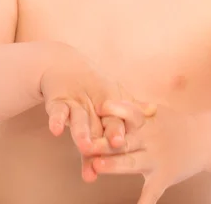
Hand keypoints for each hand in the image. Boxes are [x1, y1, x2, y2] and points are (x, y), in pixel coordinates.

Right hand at [40, 45, 156, 181]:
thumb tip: (154, 109)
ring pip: (79, 119)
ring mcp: (75, 103)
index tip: (123, 141)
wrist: (62, 64)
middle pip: (101, 122)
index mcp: (109, 104)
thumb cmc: (92, 85)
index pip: (118, 119)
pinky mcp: (57, 102)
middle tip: (115, 144)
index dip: (120, 129)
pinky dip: (56, 120)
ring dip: (82, 132)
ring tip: (85, 146)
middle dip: (107, 133)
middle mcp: (94, 104)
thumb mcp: (111, 95)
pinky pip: (57, 112)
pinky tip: (56, 131)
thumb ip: (130, 109)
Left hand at [89, 101, 208, 203]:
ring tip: (97, 166)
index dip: (114, 110)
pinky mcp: (164, 177)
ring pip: (132, 162)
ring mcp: (155, 159)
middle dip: (105, 143)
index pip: (128, 113)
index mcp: (145, 122)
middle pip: (124, 140)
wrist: (202, 139)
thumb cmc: (171, 124)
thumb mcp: (155, 112)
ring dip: (114, 165)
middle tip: (86, 144)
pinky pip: (152, 193)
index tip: (99, 108)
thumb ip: (134, 108)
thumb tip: (104, 104)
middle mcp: (148, 139)